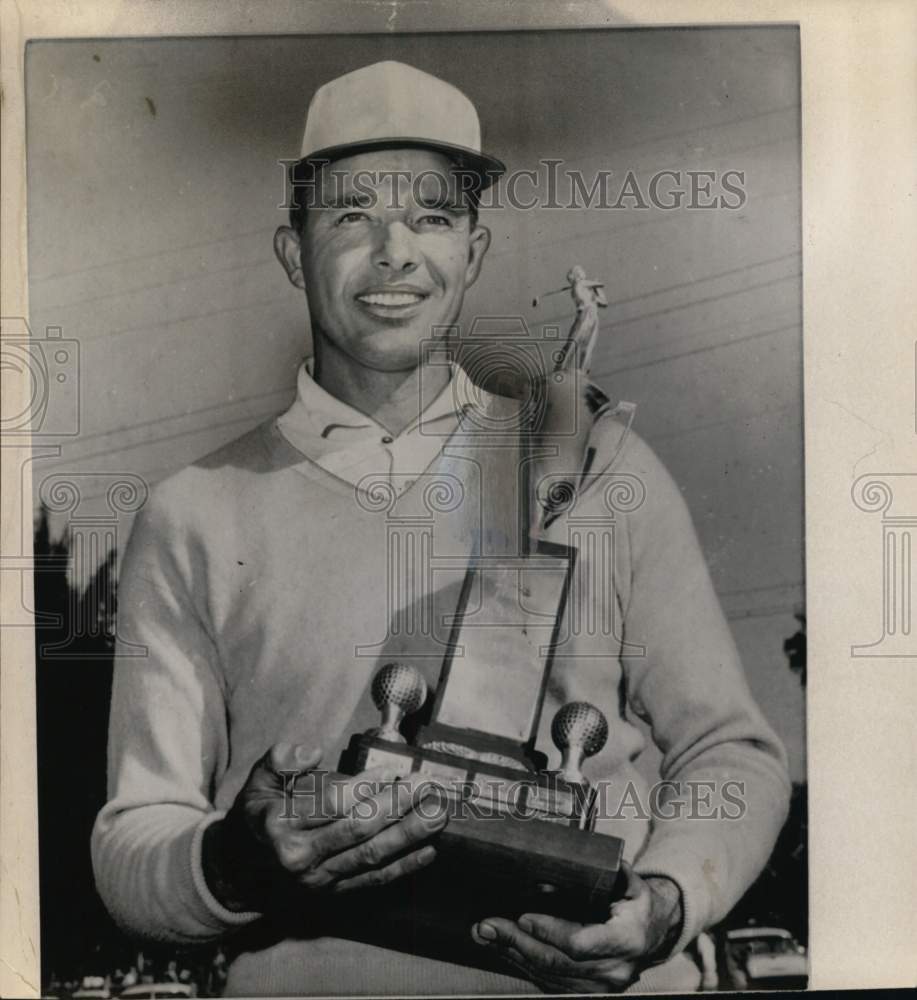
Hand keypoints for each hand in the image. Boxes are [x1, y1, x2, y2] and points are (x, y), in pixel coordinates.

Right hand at [202, 743, 447, 911]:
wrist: (240, 871)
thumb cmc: (257, 815)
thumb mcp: (257, 780)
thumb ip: (281, 760)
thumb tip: (310, 752)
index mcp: (278, 825)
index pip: (330, 804)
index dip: (364, 787)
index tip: (392, 770)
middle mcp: (300, 859)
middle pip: (358, 830)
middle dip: (397, 807)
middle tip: (427, 786)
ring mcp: (319, 881)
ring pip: (371, 856)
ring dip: (410, 835)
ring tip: (438, 813)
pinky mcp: (334, 894)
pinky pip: (374, 881)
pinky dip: (404, 867)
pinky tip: (429, 850)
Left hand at [471, 863, 682, 992]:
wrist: (651, 936)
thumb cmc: (637, 906)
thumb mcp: (633, 884)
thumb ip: (617, 873)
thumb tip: (600, 859)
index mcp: (627, 940)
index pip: (581, 943)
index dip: (550, 932)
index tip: (523, 917)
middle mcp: (614, 970)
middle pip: (556, 962)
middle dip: (516, 943)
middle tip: (486, 926)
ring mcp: (600, 988)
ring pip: (548, 975)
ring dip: (513, 954)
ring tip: (486, 935)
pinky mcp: (588, 994)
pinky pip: (550, 983)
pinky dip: (524, 965)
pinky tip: (504, 949)